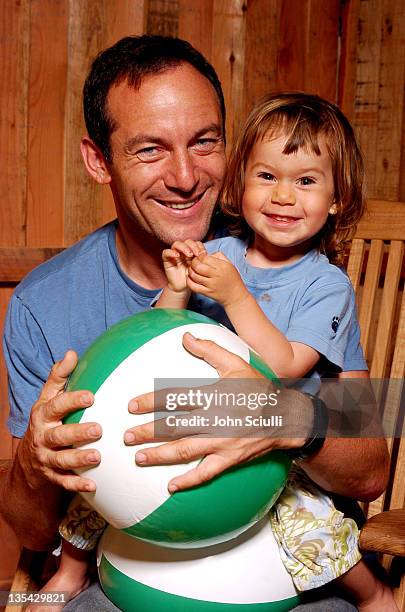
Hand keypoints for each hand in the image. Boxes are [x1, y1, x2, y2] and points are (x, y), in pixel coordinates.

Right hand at [17, 351, 101, 491]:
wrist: (29, 456)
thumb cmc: (47, 419)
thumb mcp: (48, 397)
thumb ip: (60, 376)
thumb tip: (71, 353)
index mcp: (44, 415)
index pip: (57, 406)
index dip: (73, 400)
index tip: (91, 396)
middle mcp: (43, 436)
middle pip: (59, 435)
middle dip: (78, 433)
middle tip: (98, 429)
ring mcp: (46, 458)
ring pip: (61, 459)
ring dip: (79, 459)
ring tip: (97, 457)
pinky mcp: (51, 476)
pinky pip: (63, 482)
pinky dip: (77, 484)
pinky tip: (93, 486)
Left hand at [125, 333, 311, 490]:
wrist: (286, 417)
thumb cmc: (258, 389)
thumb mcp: (237, 364)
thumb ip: (210, 350)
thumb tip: (185, 337)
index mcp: (214, 396)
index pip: (176, 399)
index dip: (151, 402)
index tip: (131, 406)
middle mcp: (215, 421)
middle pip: (174, 428)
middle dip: (148, 433)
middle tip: (126, 436)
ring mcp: (222, 443)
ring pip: (185, 451)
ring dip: (160, 456)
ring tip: (139, 458)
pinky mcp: (229, 459)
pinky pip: (206, 473)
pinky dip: (188, 481)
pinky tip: (171, 486)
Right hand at [162, 240, 205, 293]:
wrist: (184, 288)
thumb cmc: (194, 278)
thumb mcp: (201, 269)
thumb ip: (204, 261)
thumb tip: (209, 254)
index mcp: (192, 252)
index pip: (195, 243)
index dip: (199, 246)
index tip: (204, 254)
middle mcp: (183, 251)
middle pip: (186, 241)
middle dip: (192, 246)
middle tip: (197, 254)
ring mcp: (174, 254)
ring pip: (176, 244)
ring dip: (183, 247)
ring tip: (189, 255)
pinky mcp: (167, 260)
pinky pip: (166, 252)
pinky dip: (171, 252)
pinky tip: (177, 256)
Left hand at [187, 251, 248, 306]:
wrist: (235, 295)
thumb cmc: (232, 278)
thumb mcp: (229, 264)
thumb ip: (218, 256)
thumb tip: (206, 253)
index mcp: (222, 266)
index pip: (205, 258)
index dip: (199, 256)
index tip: (199, 257)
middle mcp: (216, 275)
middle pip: (198, 266)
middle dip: (193, 262)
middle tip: (194, 263)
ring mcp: (211, 285)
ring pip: (194, 275)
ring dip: (190, 271)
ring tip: (192, 269)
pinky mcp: (207, 293)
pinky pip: (193, 286)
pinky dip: (189, 281)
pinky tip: (190, 278)